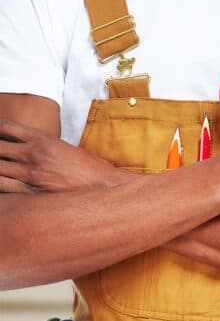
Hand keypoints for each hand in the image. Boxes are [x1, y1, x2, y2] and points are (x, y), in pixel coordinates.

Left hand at [0, 119, 130, 192]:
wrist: (107, 187)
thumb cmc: (93, 171)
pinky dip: (0, 186)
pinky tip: (3, 187)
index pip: (6, 127)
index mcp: (43, 140)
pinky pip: (3, 188)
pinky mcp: (34, 192)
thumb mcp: (69, 150)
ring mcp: (32, 174)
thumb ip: (47, 148)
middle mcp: (34, 154)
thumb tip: (34, 150)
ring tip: (1, 172)